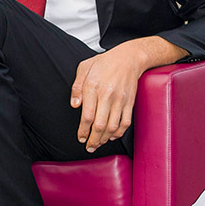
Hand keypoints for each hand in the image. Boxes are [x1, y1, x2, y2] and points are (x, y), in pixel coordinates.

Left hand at [70, 37, 187, 152]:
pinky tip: (112, 136)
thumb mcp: (84, 68)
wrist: (129, 58)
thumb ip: (76, 87)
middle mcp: (107, 95)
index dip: (83, 130)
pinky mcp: (129, 103)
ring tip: (98, 144)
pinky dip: (119, 133)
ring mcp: (120, 100)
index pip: (87, 115)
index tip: (80, 137)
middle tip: (89, 147)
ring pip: (112, 127)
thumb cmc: (104, 63)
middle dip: (93, 140)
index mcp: (93, 86)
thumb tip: (74, 104)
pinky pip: (125, 123)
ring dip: (104, 139)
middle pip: (99, 125)